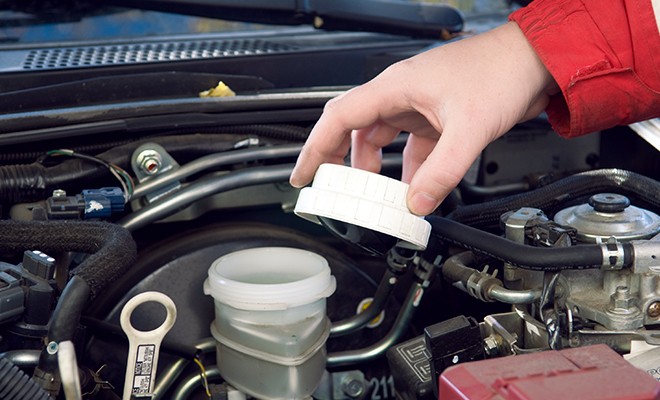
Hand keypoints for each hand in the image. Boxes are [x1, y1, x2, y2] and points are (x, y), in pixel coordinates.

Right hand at [290, 22, 556, 214]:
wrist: (534, 61)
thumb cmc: (499, 72)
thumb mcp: (467, 128)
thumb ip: (441, 172)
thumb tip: (418, 203)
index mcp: (395, 88)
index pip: (339, 118)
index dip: (315, 148)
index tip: (304, 174)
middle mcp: (400, 95)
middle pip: (354, 131)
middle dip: (341, 163)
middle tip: (333, 190)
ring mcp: (417, 106)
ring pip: (381, 141)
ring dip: (376, 170)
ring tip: (375, 197)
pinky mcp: (435, 117)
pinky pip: (409, 148)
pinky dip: (406, 170)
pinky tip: (412, 189)